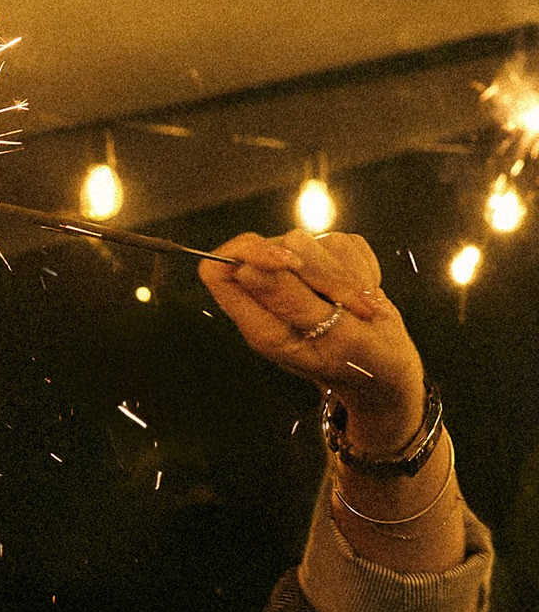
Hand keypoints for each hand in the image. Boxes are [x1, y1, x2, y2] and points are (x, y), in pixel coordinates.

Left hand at [199, 230, 426, 455]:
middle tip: (348, 305)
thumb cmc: (361, 364)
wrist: (392, 370)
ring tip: (360, 308)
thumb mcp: (331, 337)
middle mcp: (271, 296)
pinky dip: (361, 268)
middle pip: (273, 247)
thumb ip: (291, 301)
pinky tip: (366, 295)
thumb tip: (246, 269)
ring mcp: (298, 276)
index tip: (287, 262)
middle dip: (320, 271)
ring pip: (311, 240)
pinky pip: (342, 244)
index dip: (245, 255)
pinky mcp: (327, 262)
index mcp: (259, 321)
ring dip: (346, 273)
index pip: (218, 271)